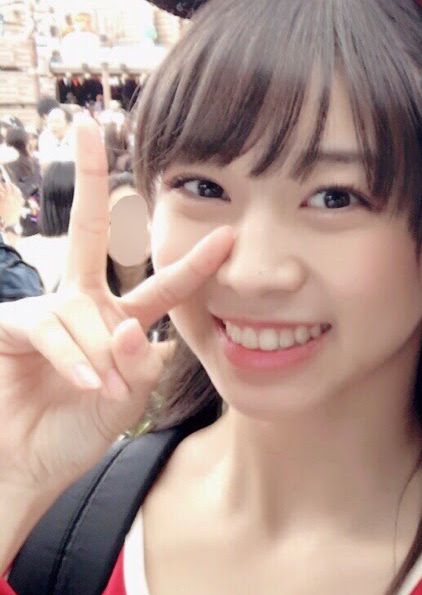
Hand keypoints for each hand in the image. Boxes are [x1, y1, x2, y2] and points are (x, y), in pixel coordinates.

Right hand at [0, 119, 232, 545]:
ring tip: (101, 391)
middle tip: (85, 127)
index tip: (227, 235)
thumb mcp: (125, 401)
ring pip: (81, 308)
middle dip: (91, 179)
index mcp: (120, 321)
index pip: (164, 287)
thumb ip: (138, 367)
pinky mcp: (9, 325)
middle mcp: (82, 305)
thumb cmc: (74, 432)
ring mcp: (44, 311)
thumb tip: (132, 330)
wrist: (24, 467)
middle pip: (90, 230)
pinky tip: (86, 381)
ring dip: (97, 353)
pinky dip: (73, 357)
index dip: (195, 264)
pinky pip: (48, 325)